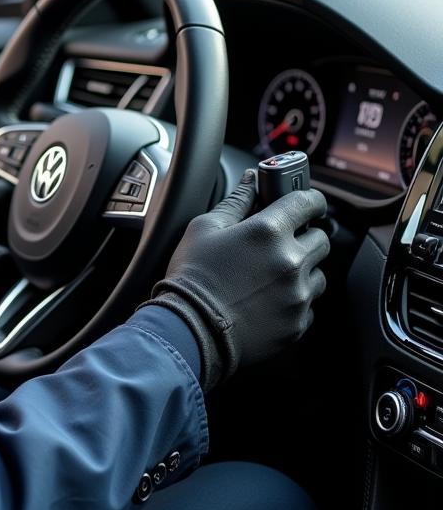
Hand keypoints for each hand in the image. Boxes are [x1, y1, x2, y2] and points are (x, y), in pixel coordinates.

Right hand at [142, 170, 329, 391]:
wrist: (189, 328)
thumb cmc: (193, 275)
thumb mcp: (205, 227)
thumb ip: (236, 201)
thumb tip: (252, 180)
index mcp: (269, 231)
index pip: (309, 202)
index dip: (311, 199)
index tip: (308, 204)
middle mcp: (291, 261)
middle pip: (321, 239)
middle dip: (305, 236)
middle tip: (281, 243)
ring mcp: (298, 295)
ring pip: (318, 274)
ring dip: (302, 270)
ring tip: (271, 276)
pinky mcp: (298, 323)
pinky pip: (308, 306)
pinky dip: (294, 300)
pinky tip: (267, 300)